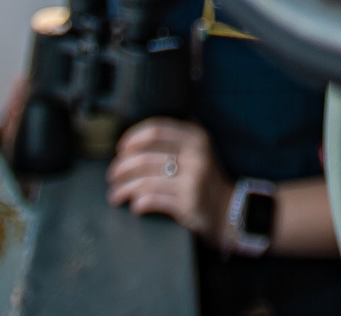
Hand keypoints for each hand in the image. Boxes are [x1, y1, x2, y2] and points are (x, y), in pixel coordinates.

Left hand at [106, 118, 233, 245]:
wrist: (229, 210)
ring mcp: (193, 180)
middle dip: (122, 167)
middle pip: (145, 156)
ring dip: (124, 188)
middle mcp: (196, 155)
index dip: (133, 137)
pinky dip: (138, 203)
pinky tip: (134, 206)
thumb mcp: (199, 150)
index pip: (156, 129)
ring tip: (115, 195)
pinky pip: (153, 200)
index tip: (120, 149)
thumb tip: (139, 134)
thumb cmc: (205, 179)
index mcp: (196, 137)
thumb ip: (177, 136)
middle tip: (111, 176)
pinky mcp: (188, 203)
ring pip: (145, 180)